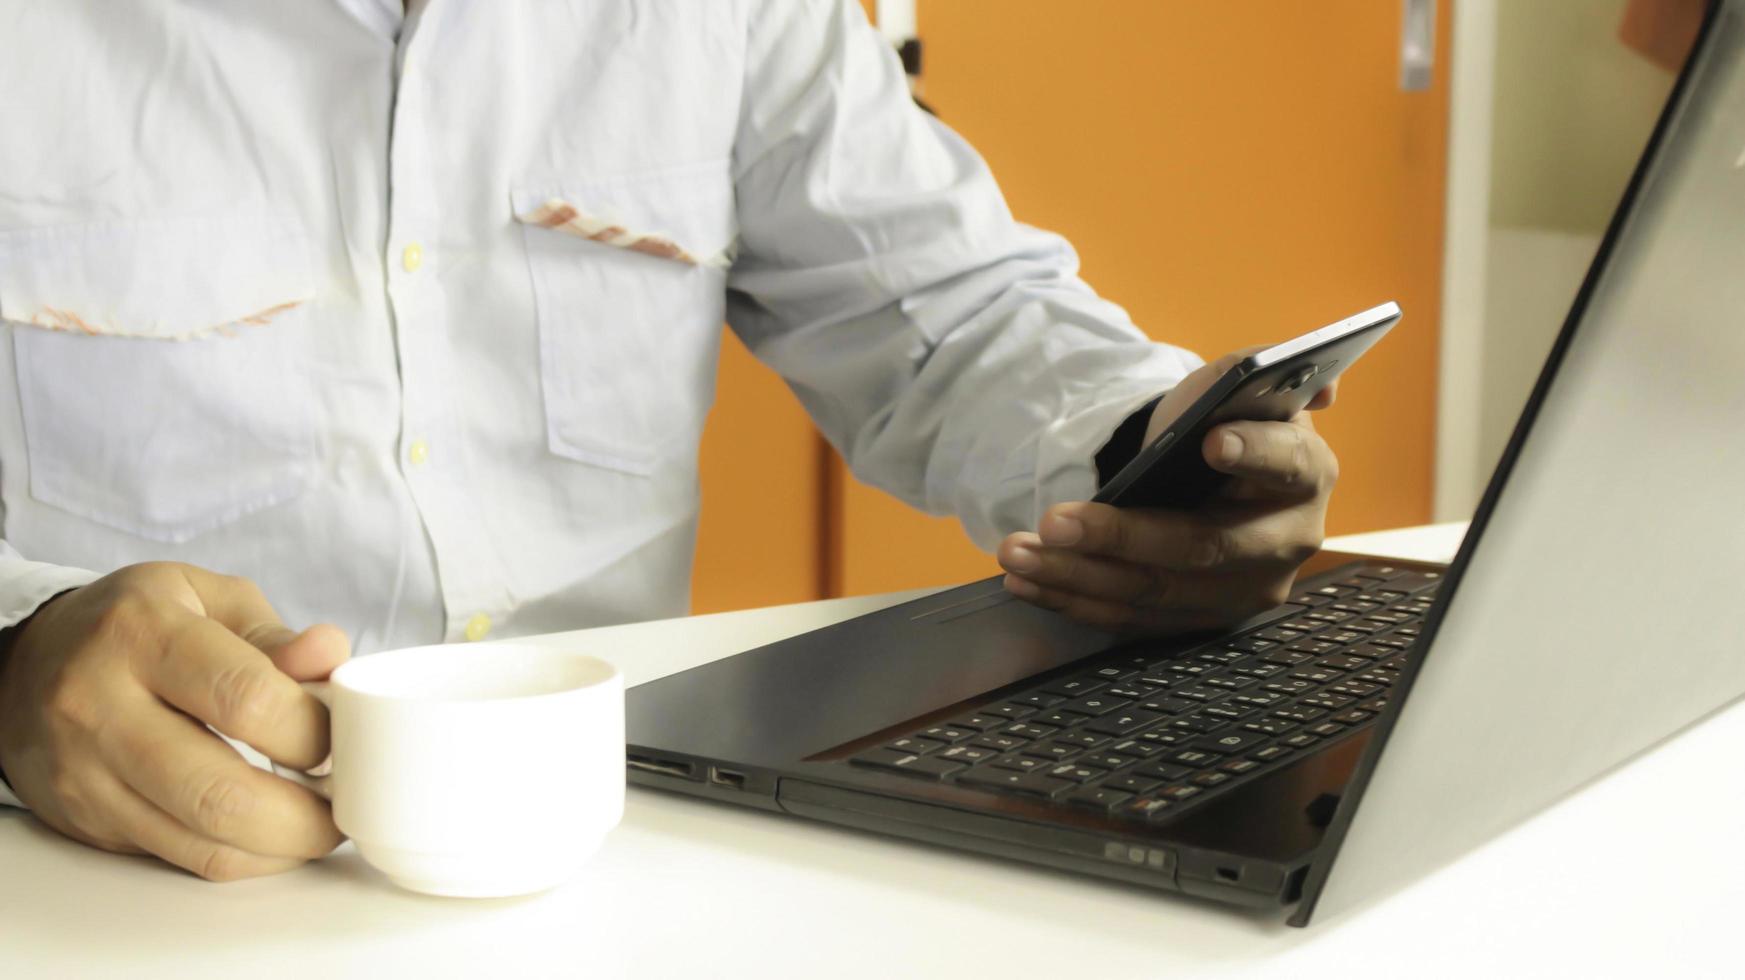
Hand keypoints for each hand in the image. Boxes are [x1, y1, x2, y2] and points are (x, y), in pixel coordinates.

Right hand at [0, 563, 348, 879]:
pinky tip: (274, 834)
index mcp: (143, 633)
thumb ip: (274, 634)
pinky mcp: (89, 820)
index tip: (338, 736)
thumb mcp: (205, 599)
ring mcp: (88, 773)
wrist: (26, 665)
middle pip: (221, 792)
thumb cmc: (136, 625)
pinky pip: (181, 857)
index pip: (244, 697)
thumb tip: (330, 655)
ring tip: (319, 821)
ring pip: (202, 841)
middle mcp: (102, 706)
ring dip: (283, 846)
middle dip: (305, 814)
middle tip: (342, 800)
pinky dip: (245, 856)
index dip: (311, 730)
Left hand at [997, 351, 1338, 632]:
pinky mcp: (1200, 619)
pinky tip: (1027, 581)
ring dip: (1076, 576)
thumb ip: (1259, 374)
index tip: (1211, 441)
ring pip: (1155, 592)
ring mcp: (1244, 590)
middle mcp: (1286, 541)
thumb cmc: (1221, 420)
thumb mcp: (1235, 385)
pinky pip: (1131, 619)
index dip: (1253, 453)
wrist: (1207, 473)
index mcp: (1307, 473)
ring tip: (1019, 551)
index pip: (1286, 465)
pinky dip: (1073, 601)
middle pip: (1202, 547)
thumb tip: (1322, 386)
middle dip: (1121, 537)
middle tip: (1056, 521)